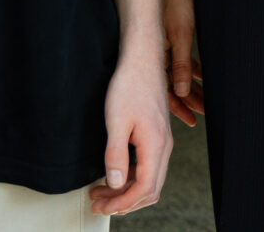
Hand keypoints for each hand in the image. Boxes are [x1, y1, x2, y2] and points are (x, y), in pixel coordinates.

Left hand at [92, 46, 171, 215]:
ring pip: (151, 180)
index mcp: (156, 144)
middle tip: (99, 203)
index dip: (122, 202)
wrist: (142, 59)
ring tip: (103, 192)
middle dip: (124, 202)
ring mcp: (163, 141)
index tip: (102, 205)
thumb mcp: (116, 120)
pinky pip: (149, 167)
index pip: (143, 188)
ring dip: (128, 191)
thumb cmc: (130, 85)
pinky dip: (133, 178)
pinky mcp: (157, 135)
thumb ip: (116, 154)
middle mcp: (164, 146)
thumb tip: (115, 183)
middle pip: (150, 190)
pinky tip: (115, 175)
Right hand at [164, 0, 205, 126]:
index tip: (192, 119)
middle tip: (204, 112)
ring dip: (192, 86)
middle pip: (171, 84)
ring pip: (178, 73)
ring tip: (207, 100)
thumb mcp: (182, 34)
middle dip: (188, 99)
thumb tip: (182, 91)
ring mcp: (164, 46)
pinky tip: (204, 77)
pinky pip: (181, 60)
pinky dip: (192, 70)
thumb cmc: (178, 1)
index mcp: (155, 54)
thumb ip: (182, 64)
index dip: (178, 106)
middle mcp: (157, 53)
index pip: (164, 89)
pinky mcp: (172, 37)